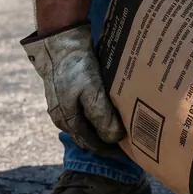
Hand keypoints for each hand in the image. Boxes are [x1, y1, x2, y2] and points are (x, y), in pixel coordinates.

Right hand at [21, 23, 124, 152]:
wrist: (62, 42)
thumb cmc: (77, 67)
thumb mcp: (92, 92)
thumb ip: (102, 117)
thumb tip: (114, 138)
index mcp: (67, 121)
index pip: (91, 145)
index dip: (110, 150)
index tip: (129, 151)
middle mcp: (62, 117)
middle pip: (88, 138)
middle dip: (107, 142)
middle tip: (130, 142)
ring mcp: (62, 106)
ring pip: (86, 126)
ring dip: (103, 130)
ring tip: (123, 128)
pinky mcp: (66, 95)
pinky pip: (84, 113)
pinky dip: (98, 117)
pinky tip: (110, 112)